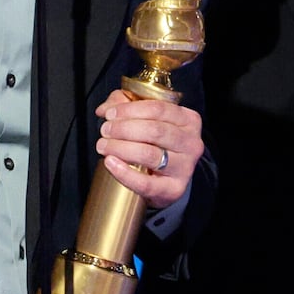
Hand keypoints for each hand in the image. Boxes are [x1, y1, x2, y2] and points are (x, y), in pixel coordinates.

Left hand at [94, 89, 203, 209]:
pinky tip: (110, 163)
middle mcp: (191, 143)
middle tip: (105, 130)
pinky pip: (146, 183)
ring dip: (120, 148)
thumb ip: (124, 103)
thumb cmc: (156, 143)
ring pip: (149, 154)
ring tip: (103, 146)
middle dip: (123, 129)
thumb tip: (105, 109)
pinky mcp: (173, 189)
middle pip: (154, 130)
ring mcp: (185, 167)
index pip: (158, 109)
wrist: (166, 178)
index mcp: (188, 120)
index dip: (130, 110)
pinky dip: (124, 173)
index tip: (109, 114)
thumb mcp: (145, 117)